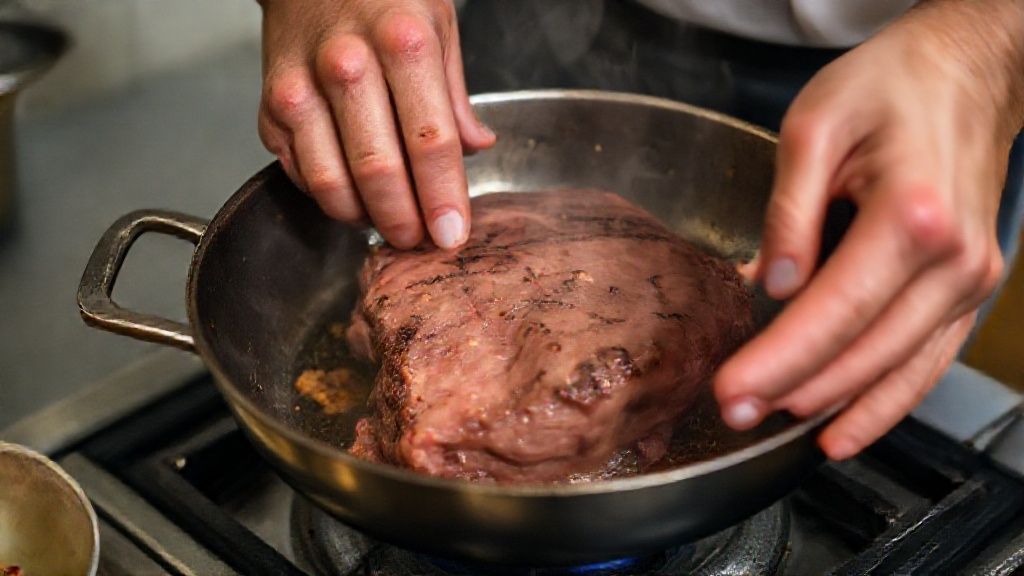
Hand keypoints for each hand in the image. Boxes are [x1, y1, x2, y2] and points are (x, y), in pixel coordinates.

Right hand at [257, 0, 496, 248]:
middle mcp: (347, 65)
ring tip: (388, 221)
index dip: (444, 197)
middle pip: (379, 170)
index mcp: (402, 42)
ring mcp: (301, 89)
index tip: (451, 234)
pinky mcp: (271, 110)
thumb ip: (456, 96)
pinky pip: (301, 175)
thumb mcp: (439, 26)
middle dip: (403, 221)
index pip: (430, 140)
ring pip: (331, 183)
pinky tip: (353, 193)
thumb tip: (476, 149)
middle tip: (419, 240)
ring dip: (364, 218)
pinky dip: (330, 198)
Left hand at [715, 0, 1023, 458]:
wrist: (963, 71)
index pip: (834, 311)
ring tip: (774, 429)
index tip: (730, 390)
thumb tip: (772, 284)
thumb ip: (789, 210)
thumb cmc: (887, 88)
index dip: (777, 359)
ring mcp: (968, 280)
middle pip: (864, 351)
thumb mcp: (814, 126)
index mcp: (913, 215)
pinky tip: (843, 431)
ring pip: (898, 369)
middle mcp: (952, 260)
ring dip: (834, 407)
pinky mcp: (965, 289)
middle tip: (732, 413)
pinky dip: (885, 403)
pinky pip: (925, 362)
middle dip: (792, 391)